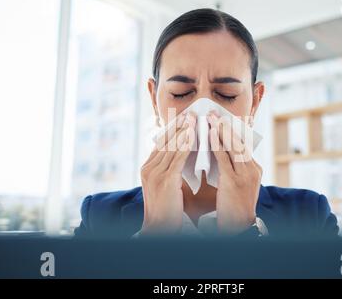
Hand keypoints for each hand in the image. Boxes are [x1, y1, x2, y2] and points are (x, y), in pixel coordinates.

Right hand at [139, 111, 195, 235]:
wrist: (160, 229)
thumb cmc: (167, 209)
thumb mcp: (166, 185)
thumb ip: (171, 169)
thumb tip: (184, 154)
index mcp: (147, 168)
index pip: (160, 142)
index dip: (172, 129)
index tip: (184, 118)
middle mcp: (148, 168)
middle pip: (165, 141)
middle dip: (178, 125)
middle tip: (191, 113)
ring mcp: (155, 174)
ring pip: (171, 146)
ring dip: (184, 131)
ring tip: (194, 119)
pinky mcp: (165, 180)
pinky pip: (177, 158)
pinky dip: (185, 145)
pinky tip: (194, 135)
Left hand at [207, 111, 261, 234]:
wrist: (238, 227)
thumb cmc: (233, 207)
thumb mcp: (234, 184)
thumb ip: (228, 168)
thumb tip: (215, 152)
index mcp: (253, 169)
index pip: (242, 144)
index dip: (231, 130)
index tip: (220, 118)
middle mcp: (252, 169)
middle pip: (239, 142)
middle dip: (226, 126)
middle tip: (214, 112)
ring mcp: (245, 175)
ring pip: (234, 147)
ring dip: (221, 130)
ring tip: (211, 118)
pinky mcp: (235, 182)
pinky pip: (225, 159)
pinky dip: (218, 145)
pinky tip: (210, 135)